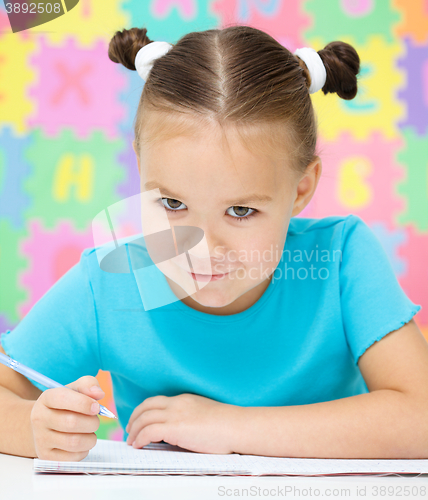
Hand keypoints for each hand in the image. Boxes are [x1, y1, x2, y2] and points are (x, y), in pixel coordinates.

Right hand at [30, 376, 103, 460]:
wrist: (46, 425)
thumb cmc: (66, 404)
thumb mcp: (75, 389)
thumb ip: (88, 385)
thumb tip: (99, 394)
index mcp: (47, 398)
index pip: (63, 399)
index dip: (84, 403)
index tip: (96, 407)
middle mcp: (39, 419)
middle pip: (71, 423)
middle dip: (92, 422)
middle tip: (95, 420)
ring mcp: (41, 440)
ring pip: (74, 442)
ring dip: (91, 437)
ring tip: (90, 431)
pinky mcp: (46, 457)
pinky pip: (73, 457)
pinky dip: (85, 450)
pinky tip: (82, 441)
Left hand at [125, 393, 240, 453]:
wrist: (237, 426)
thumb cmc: (227, 425)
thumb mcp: (204, 415)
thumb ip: (190, 419)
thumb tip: (181, 432)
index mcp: (184, 399)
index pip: (157, 401)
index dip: (144, 410)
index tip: (139, 420)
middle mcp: (177, 403)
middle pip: (146, 405)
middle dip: (134, 417)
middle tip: (130, 429)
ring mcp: (175, 414)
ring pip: (144, 418)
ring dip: (134, 430)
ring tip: (131, 441)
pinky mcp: (175, 427)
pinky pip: (149, 431)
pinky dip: (140, 438)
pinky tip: (138, 445)